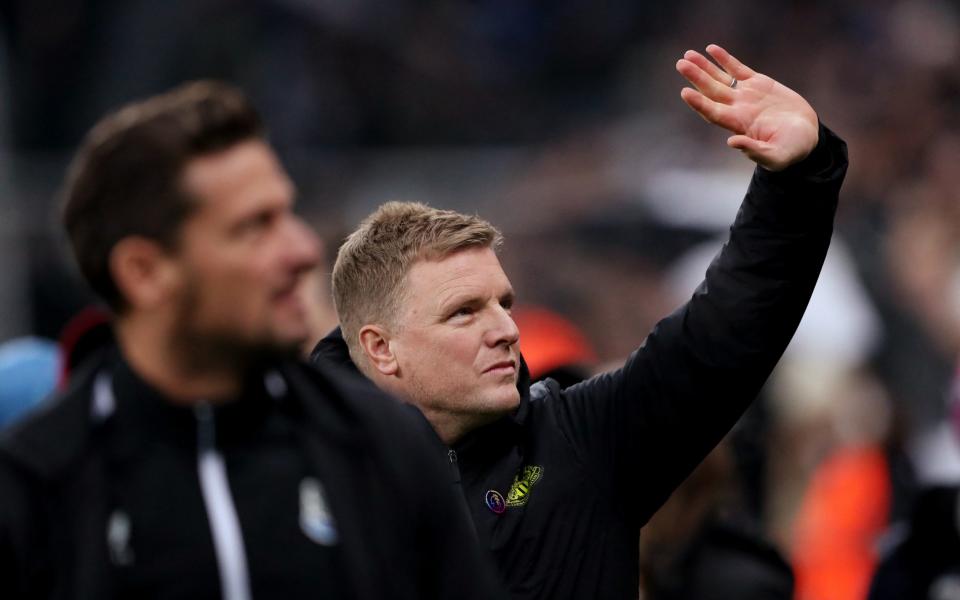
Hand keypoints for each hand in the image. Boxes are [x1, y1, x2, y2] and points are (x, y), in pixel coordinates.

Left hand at [676, 45, 817, 170]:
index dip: (699, 103)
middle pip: (711, 91)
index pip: (713, 113)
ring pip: (721, 78)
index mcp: (739, 125)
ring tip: (688, 55)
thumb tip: (732, 142)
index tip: (685, 92)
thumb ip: (755, 151)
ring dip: (704, 67)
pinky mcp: (758, 83)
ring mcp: (746, 95)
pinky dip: (725, 59)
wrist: (806, 135)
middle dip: (697, 77)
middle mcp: (738, 108)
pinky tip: (711, 49)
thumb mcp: (776, 156)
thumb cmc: (791, 150)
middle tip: (681, 64)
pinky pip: (737, 69)